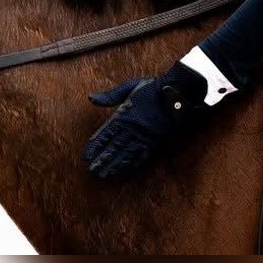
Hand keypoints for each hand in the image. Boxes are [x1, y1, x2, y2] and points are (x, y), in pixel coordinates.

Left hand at [81, 63, 208, 178]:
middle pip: (114, 147)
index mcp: (123, 115)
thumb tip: (91, 98)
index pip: (106, 133)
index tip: (86, 155)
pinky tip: (124, 171)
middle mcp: (132, 128)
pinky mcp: (155, 141)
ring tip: (104, 174)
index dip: (96, 145)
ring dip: (114, 164)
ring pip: (126, 154)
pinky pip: (142, 155)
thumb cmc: (151, 88)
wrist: (176, 92)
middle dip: (102, 159)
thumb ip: (110, 96)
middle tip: (92, 170)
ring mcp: (144, 136)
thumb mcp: (128, 87)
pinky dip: (132, 164)